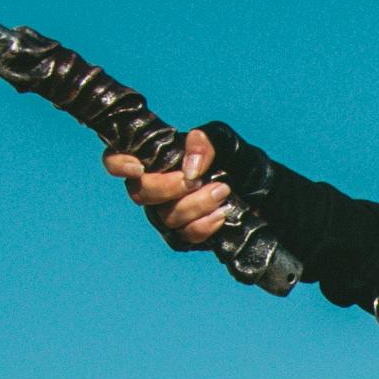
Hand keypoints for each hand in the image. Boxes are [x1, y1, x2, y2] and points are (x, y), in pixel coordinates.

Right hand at [105, 129, 238, 252]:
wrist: (262, 191)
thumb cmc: (237, 161)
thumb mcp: (224, 142)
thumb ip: (205, 142)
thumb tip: (190, 167)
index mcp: (156, 159)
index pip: (116, 160)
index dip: (118, 164)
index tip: (139, 167)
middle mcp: (155, 188)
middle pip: (139, 193)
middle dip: (168, 187)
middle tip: (197, 179)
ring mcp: (168, 213)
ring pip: (164, 217)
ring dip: (194, 205)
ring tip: (222, 191)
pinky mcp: (185, 235)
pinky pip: (183, 237)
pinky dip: (203, 226)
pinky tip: (221, 214)